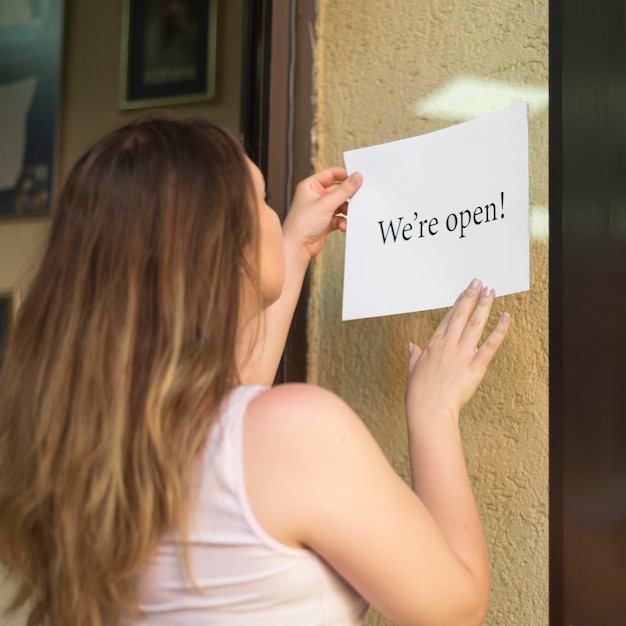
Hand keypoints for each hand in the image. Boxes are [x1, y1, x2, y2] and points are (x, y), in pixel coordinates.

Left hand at [283, 168, 362, 260]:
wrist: (297, 247)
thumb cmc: (302, 224)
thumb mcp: (326, 203)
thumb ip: (344, 190)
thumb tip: (357, 177)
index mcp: (310, 186)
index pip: (331, 174)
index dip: (345, 175)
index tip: (358, 178)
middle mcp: (315, 196)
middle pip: (338, 190)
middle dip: (347, 197)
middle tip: (358, 199)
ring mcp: (321, 209)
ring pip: (340, 205)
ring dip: (346, 211)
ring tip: (349, 215)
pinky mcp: (325, 221)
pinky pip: (339, 217)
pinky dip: (342, 221)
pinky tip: (343, 226)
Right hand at [405, 278, 510, 423]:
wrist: (428, 409)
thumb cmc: (418, 394)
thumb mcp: (412, 371)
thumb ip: (414, 356)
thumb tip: (411, 346)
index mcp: (433, 345)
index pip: (448, 319)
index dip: (457, 304)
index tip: (464, 292)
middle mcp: (448, 345)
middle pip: (462, 315)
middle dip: (471, 296)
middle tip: (479, 282)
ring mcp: (462, 354)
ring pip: (476, 324)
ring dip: (484, 305)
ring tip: (491, 291)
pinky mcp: (475, 366)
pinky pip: (490, 345)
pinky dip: (500, 330)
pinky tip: (506, 317)